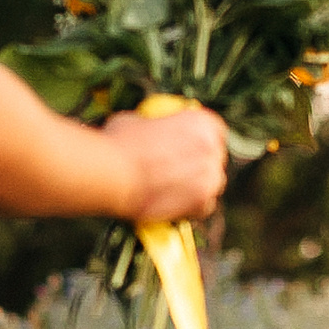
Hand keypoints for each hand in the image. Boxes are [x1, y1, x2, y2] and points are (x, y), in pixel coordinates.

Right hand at [107, 104, 229, 222]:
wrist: (113, 173)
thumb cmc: (119, 143)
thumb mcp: (137, 120)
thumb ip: (155, 125)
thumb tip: (149, 130)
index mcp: (200, 121)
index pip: (215, 131)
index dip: (202, 140)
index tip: (191, 147)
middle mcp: (212, 147)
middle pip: (214, 158)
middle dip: (200, 164)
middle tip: (180, 171)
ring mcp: (210, 176)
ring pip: (212, 183)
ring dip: (198, 186)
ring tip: (175, 190)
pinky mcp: (202, 202)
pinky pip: (204, 207)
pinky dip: (192, 208)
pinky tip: (175, 205)